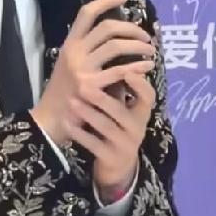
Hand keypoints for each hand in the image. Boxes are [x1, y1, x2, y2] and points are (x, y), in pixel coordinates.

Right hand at [30, 0, 154, 148]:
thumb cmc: (65, 93)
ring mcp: (82, 69)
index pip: (86, 13)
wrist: (51, 120)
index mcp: (69, 44)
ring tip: (150, 51)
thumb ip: (87, 50)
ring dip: (138, 45)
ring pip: (116, 45)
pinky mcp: (91, 86)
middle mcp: (75, 53)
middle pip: (108, 27)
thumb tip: (115, 35)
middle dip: (132, 28)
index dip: (106, 1)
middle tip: (146, 36)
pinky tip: (146, 67)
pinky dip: (137, 66)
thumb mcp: (69, 65)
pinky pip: (120, 71)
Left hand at [67, 69, 155, 197]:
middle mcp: (136, 128)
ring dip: (88, 114)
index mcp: (142, 112)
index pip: (148, 97)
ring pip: (106, 128)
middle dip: (103, 99)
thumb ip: (121, 86)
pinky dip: (79, 133)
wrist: (118, 164)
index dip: (140, 85)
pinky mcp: (110, 158)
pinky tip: (67, 122)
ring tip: (72, 102)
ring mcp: (124, 145)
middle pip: (121, 112)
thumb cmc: (119, 125)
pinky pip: (93, 144)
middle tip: (84, 85)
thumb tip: (113, 50)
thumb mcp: (125, 108)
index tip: (127, 72)